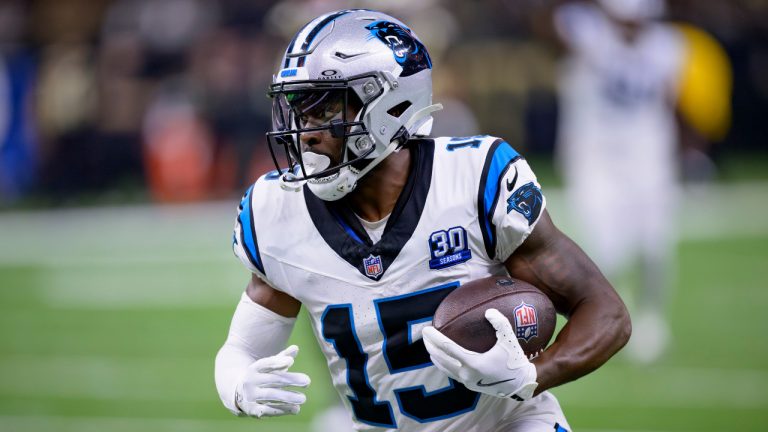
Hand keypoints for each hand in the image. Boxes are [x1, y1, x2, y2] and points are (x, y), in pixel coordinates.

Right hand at [235, 345, 310, 416]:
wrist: (237, 394)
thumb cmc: (260, 377)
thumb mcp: (268, 367)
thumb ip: (281, 358)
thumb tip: (295, 348)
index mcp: (254, 368)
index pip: (266, 364)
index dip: (278, 362)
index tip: (291, 361)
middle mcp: (250, 381)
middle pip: (272, 379)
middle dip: (291, 380)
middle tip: (307, 381)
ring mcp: (250, 396)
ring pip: (270, 395)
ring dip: (288, 397)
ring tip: (303, 398)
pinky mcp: (252, 410)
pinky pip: (268, 409)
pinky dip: (282, 409)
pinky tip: (296, 409)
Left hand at [422, 308, 537, 399]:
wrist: (521, 385)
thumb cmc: (515, 361)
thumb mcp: (509, 339)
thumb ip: (500, 323)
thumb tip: (488, 311)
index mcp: (474, 363)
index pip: (448, 348)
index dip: (435, 338)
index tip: (426, 329)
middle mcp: (467, 374)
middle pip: (441, 359)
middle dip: (430, 346)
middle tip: (424, 335)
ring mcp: (467, 381)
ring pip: (445, 368)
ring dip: (435, 357)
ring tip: (430, 347)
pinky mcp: (470, 386)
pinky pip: (452, 374)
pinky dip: (444, 365)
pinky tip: (443, 359)